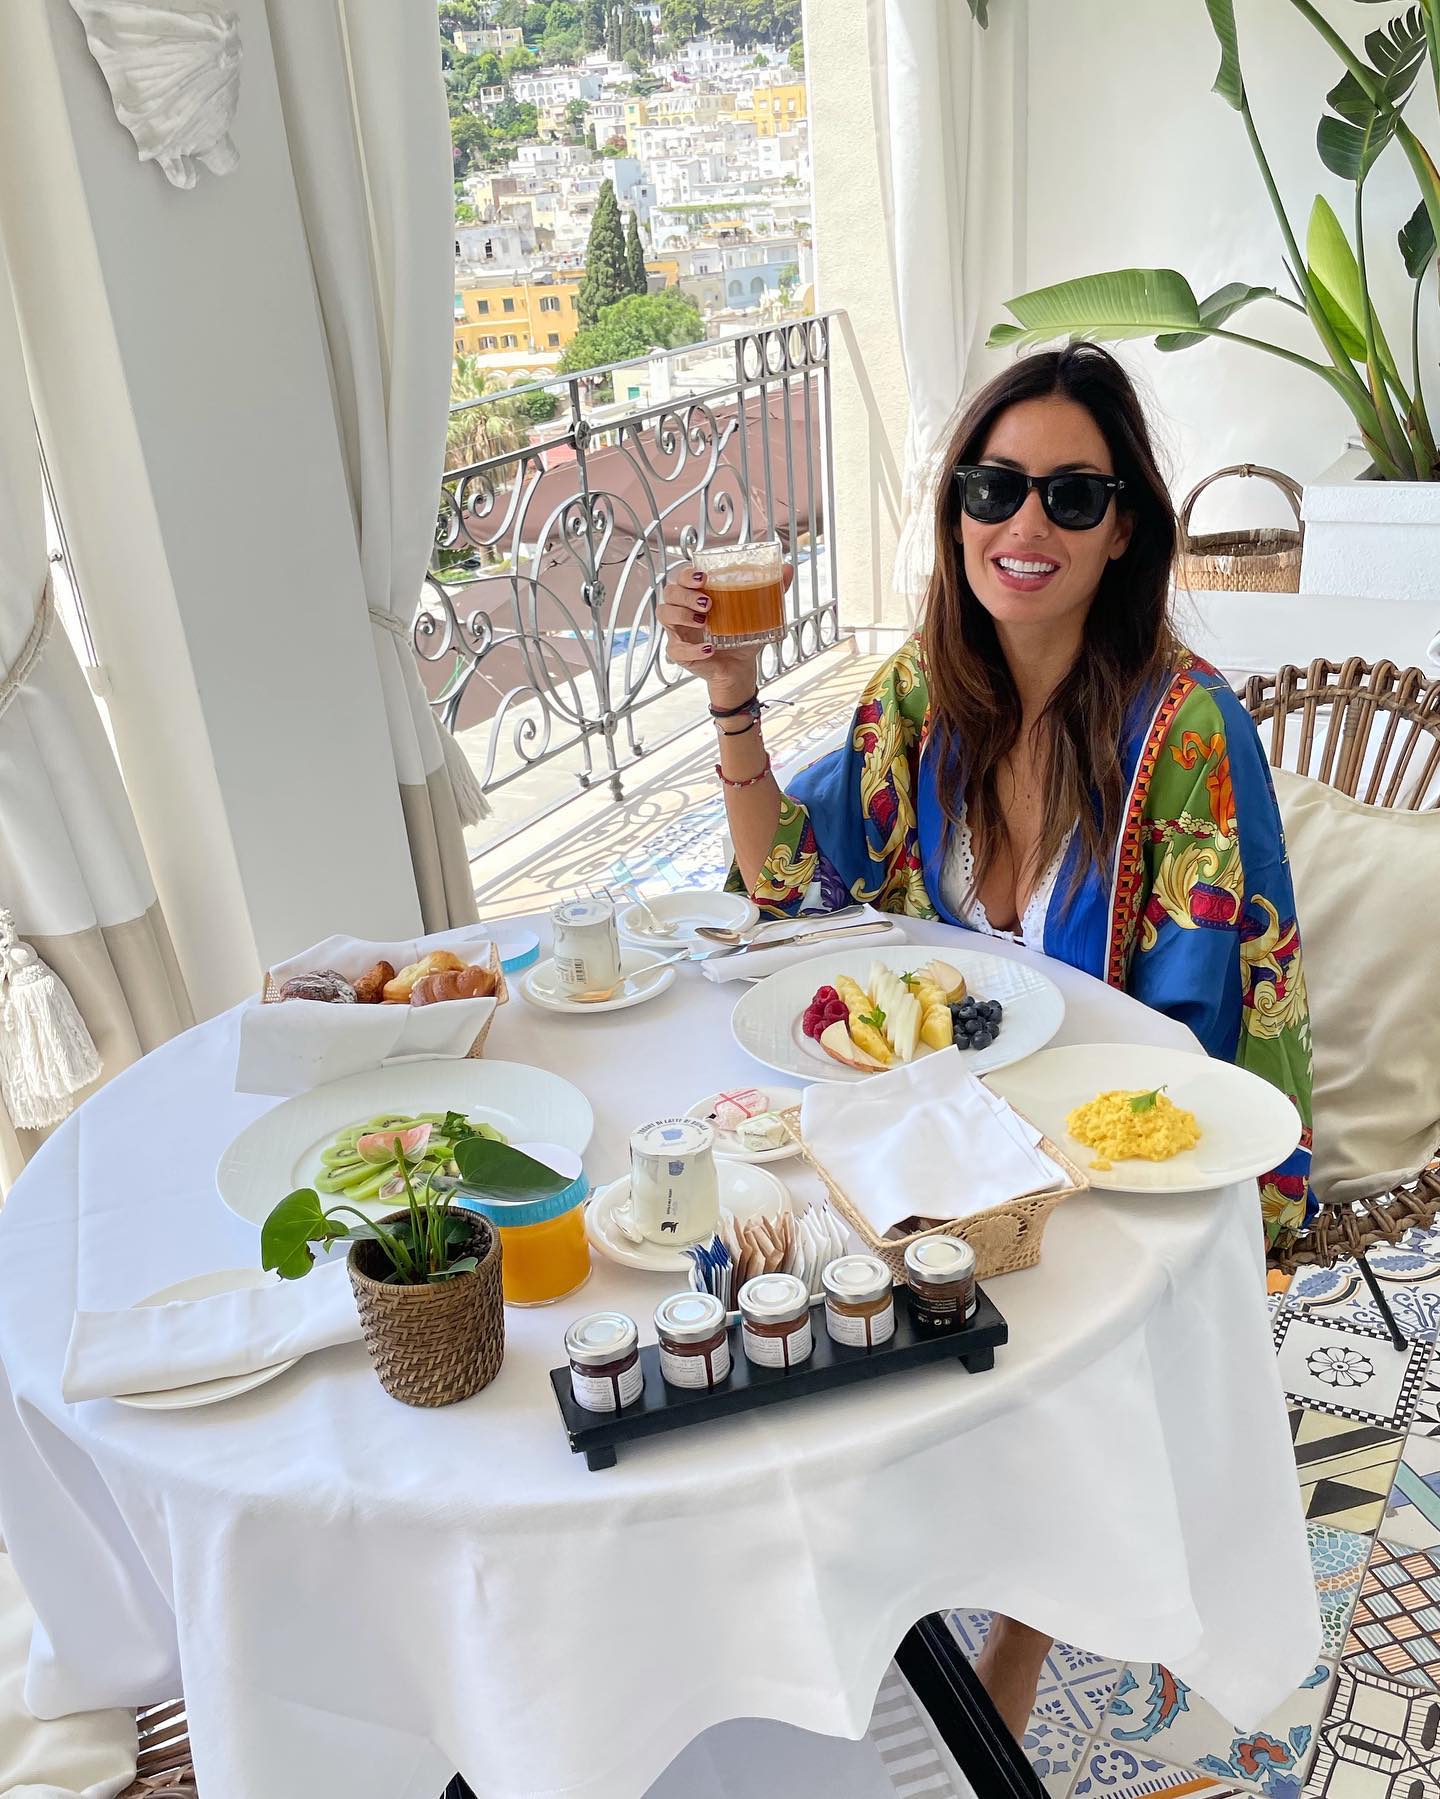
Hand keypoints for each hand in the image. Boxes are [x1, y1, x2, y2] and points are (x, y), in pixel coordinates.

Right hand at [657, 563, 792, 703]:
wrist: (740, 668)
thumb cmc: (741, 636)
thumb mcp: (758, 612)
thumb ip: (772, 590)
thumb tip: (789, 568)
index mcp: (696, 595)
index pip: (681, 576)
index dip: (687, 574)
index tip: (704, 577)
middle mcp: (682, 610)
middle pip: (670, 593)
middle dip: (686, 594)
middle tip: (708, 602)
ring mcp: (678, 631)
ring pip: (665, 615)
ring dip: (682, 615)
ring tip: (704, 621)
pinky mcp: (679, 652)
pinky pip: (676, 649)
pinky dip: (692, 649)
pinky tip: (709, 649)